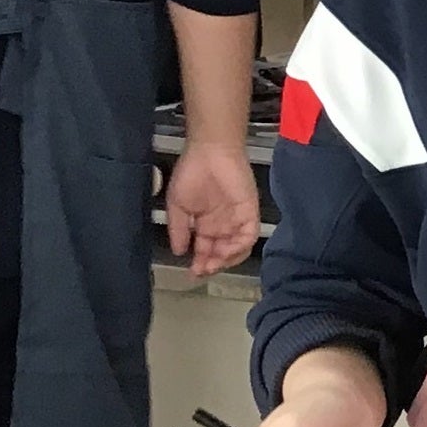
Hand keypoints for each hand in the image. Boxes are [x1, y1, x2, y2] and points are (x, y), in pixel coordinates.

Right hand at [163, 139, 259, 276]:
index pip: (206, 250)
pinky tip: (225, 251)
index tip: (192, 273)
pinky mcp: (249, 213)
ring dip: (226, 259)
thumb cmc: (191, 174)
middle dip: (212, 265)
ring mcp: (237, 220)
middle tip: (202, 272)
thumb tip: (178, 251)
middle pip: (222, 253)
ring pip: (237, 249)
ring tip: (212, 264)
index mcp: (206, 225)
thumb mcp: (177, 206)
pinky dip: (239, 247)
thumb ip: (179, 229)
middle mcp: (223, 225)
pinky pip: (248, 236)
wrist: (209, 153)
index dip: (200, 263)